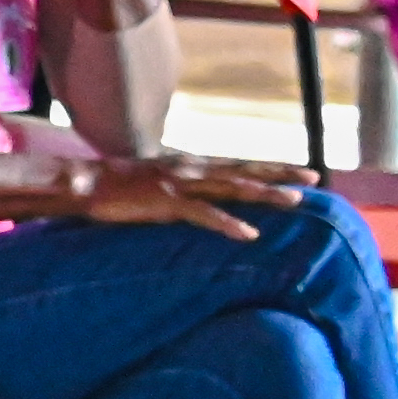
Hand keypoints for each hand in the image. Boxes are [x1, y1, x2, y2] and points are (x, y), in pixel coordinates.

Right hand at [66, 152, 311, 240]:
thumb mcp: (154, 180)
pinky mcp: (166, 203)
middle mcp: (191, 168)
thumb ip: (179, 186)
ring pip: (233, 188)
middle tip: (315, 176)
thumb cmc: (114, 186)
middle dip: (280, 173)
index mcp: (189, 164)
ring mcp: (180, 184)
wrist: (82, 183)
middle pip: (245, 170)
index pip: (238, 163)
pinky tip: (249, 234)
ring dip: (266, 194)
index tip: (300, 169)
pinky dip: (228, 224)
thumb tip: (195, 197)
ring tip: (295, 201)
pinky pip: (205, 214)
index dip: (270, 166)